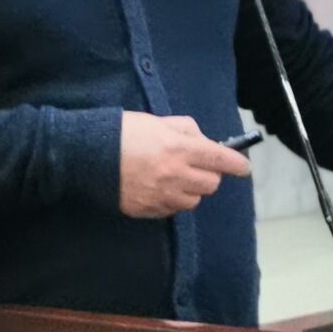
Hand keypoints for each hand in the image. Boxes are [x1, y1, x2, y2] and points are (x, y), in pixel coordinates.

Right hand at [119, 112, 251, 217]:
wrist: (89, 154)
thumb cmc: (124, 132)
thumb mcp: (158, 121)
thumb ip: (187, 131)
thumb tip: (205, 143)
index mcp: (180, 148)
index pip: (221, 160)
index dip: (237, 164)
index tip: (243, 167)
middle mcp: (175, 175)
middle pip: (211, 184)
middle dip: (210, 175)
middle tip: (198, 166)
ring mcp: (162, 195)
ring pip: (194, 200)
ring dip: (192, 190)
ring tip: (176, 178)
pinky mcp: (149, 209)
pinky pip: (173, 210)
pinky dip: (173, 200)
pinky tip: (160, 188)